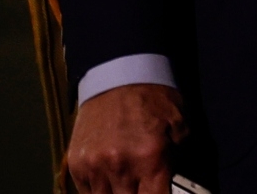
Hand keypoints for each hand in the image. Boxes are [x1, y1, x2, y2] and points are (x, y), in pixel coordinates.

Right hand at [65, 84, 186, 193]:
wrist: (117, 74)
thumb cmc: (153, 99)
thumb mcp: (180, 126)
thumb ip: (178, 160)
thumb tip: (177, 184)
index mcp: (150, 159)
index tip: (160, 191)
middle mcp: (119, 166)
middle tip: (144, 185)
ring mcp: (94, 167)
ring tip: (128, 183)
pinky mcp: (76, 164)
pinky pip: (86, 192)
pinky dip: (99, 190)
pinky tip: (110, 179)